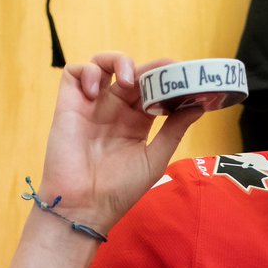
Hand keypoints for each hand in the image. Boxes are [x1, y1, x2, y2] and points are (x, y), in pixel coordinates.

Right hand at [36, 53, 205, 232]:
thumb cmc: (119, 189)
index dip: (166, 80)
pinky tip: (98, 91)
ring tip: (129, 81)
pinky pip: (75, 72)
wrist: (84, 206)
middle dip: (149, 70)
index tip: (183, 77)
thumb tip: (199, 106)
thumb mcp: (155, 158)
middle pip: (133, 74)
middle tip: (163, 74)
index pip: (153, 90)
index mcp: (137, 122)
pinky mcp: (69, 104)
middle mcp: (115, 110)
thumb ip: (174, 130)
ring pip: (103, 65)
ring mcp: (92, 105)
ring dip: (118, 62)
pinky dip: (88, 71)